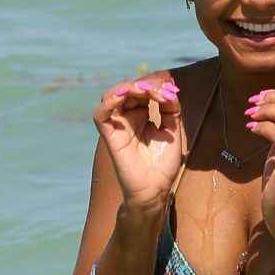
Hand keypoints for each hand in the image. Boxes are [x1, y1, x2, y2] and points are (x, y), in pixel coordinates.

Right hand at [93, 73, 181, 209]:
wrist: (155, 188)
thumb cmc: (163, 164)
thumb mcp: (173, 130)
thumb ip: (171, 109)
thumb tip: (169, 89)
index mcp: (142, 115)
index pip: (144, 91)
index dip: (156, 87)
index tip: (171, 92)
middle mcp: (128, 118)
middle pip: (129, 90)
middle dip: (145, 86)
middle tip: (160, 91)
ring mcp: (118, 126)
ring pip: (113, 96)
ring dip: (129, 88)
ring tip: (145, 90)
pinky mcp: (109, 136)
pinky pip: (101, 114)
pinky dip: (110, 101)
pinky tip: (125, 94)